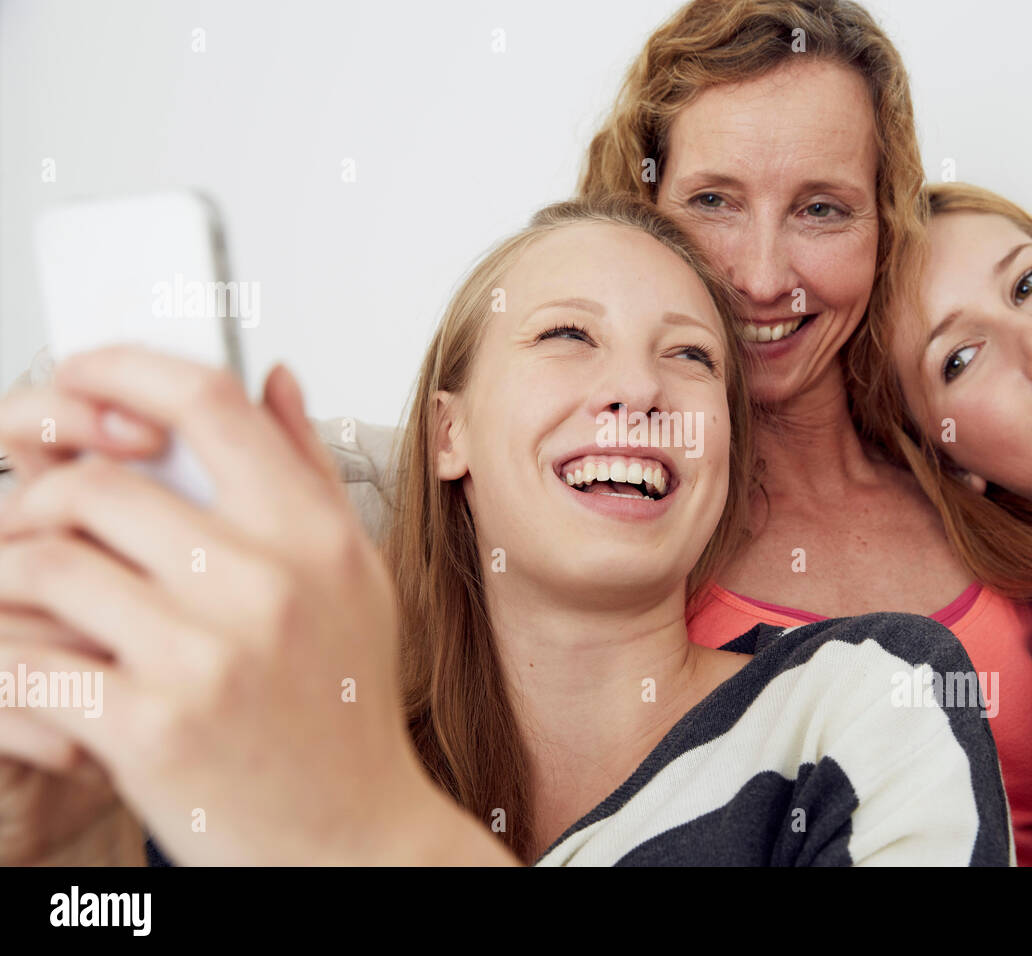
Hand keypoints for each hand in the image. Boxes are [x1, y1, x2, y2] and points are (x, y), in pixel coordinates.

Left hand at [0, 346, 494, 863]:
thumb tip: (275, 381)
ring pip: (47, 564)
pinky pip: (31, 660)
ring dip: (10, 574)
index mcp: (315, 537)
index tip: (82, 374)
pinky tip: (33, 667)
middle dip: (41, 497)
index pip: (209, 403)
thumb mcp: (355, 578)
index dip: (125, 369)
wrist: (353, 835)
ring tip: (25, 595)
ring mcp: (208, 656)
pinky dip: (7, 659)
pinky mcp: (152, 727)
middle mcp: (267, 585)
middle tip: (34, 521)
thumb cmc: (348, 708)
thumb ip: (309, 471)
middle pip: (100, 484)